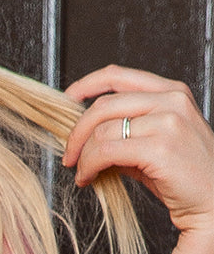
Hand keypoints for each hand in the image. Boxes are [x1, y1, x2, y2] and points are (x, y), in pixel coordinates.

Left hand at [62, 65, 213, 238]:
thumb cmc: (186, 178)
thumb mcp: (156, 143)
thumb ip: (126, 132)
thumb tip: (87, 135)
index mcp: (172, 93)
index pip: (118, 76)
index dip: (86, 85)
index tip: (68, 98)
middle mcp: (171, 101)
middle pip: (103, 105)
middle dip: (77, 132)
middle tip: (69, 154)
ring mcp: (168, 122)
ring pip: (102, 131)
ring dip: (83, 156)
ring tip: (82, 172)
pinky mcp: (160, 148)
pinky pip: (106, 152)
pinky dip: (89, 166)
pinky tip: (88, 178)